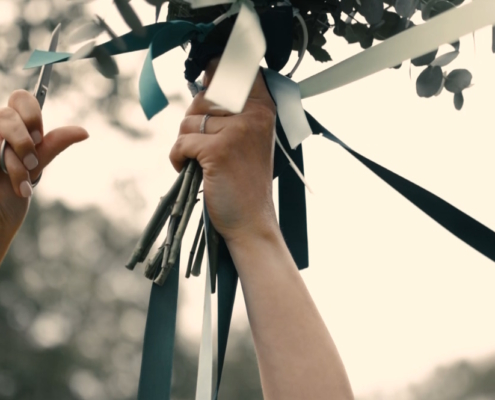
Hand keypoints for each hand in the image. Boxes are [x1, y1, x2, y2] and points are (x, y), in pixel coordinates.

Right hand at [0, 90, 88, 237]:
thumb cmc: (9, 196)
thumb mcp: (34, 168)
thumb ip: (52, 146)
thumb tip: (83, 131)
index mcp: (10, 130)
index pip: (22, 99)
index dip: (32, 114)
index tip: (40, 138)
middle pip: (11, 106)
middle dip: (26, 133)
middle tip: (31, 160)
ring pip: (3, 122)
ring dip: (18, 154)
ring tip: (23, 178)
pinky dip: (11, 169)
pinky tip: (17, 187)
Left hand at [169, 59, 277, 243]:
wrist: (252, 222)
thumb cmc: (245, 183)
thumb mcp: (248, 141)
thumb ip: (231, 113)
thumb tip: (204, 85)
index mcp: (263, 110)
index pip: (236, 71)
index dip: (217, 72)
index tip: (211, 78)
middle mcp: (254, 115)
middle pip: (203, 98)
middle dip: (195, 122)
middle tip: (206, 146)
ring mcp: (237, 131)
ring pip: (188, 121)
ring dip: (186, 144)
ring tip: (203, 163)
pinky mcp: (218, 150)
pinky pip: (181, 143)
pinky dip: (178, 159)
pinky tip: (194, 171)